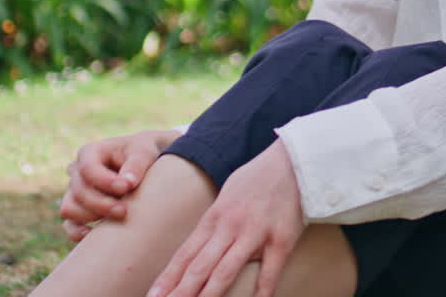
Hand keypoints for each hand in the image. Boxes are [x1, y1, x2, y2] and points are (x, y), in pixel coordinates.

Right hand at [60, 129, 179, 240]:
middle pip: (79, 191)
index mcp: (90, 152)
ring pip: (70, 208)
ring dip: (92, 215)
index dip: (104, 181)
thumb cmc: (142, 154)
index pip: (87, 168)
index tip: (125, 188)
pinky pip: (69, 224)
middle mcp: (78, 171)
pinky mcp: (79, 209)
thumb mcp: (143, 152)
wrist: (144, 164)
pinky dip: (77, 232)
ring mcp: (75, 191)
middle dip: (102, 203)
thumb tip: (127, 183)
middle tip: (124, 210)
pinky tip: (94, 234)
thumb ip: (136, 165)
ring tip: (118, 215)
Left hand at [147, 140, 304, 296]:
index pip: (185, 254)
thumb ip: (213, 222)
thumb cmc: (257, 179)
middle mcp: (230, 226)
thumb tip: (198, 244)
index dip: (168, 277)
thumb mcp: (226, 196)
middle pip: (199, 266)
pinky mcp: (281, 240)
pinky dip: (261, 291)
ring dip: (208, 294)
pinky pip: (269, 271)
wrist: (292, 161)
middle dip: (180, 291)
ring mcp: (255, 234)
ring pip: (226, 270)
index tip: (153, 295)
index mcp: (214, 217)